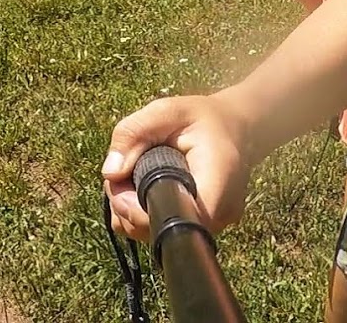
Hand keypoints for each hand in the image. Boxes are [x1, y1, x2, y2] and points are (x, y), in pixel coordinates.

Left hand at [101, 93, 253, 242]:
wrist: (236, 129)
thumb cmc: (202, 118)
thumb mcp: (165, 110)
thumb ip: (134, 132)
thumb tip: (110, 173)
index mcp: (217, 179)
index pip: (177, 218)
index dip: (140, 213)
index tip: (120, 192)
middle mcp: (220, 212)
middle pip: (162, 232)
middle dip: (128, 209)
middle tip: (117, 179)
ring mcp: (213, 225)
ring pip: (158, 236)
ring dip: (133, 213)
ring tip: (130, 179)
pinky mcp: (202, 228)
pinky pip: (164, 232)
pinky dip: (143, 216)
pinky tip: (140, 191)